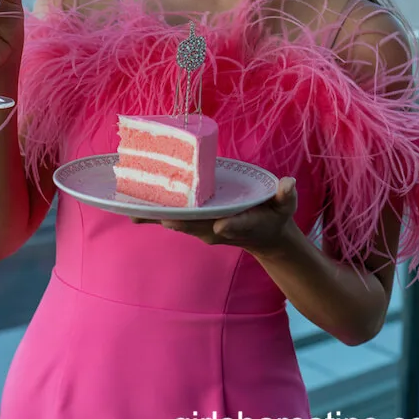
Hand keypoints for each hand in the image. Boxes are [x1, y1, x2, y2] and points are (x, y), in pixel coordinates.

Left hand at [131, 177, 297, 255]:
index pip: (229, 225)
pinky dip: (153, 213)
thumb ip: (285, 195)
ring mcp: (202, 227)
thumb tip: (288, 184)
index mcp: (240, 223)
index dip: (223, 225)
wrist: (264, 234)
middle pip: (193, 224)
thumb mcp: (285, 205)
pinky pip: (171, 217)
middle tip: (154, 212)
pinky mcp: (193, 222)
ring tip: (130, 208)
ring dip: (156, 216)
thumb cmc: (274, 215)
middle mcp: (216, 228)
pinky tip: (132, 207)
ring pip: (177, 221)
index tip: (218, 225)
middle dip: (174, 218)